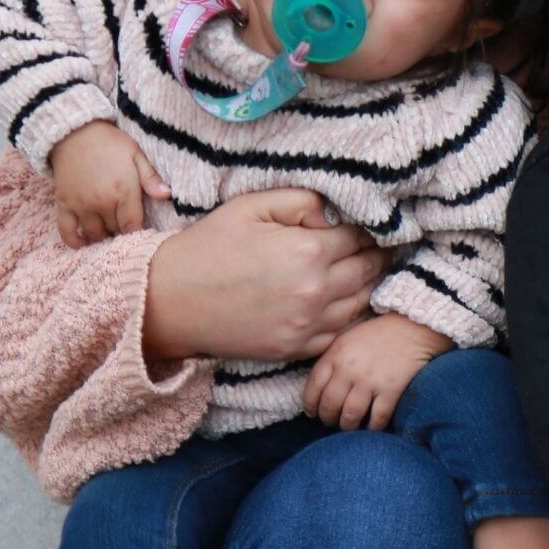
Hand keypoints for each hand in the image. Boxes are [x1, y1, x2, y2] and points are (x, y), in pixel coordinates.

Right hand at [49, 121, 169, 247]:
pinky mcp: (64, 204)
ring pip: (94, 234)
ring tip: (109, 234)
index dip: (137, 231)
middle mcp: (102, 202)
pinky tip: (83, 244)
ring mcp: (81, 205)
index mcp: (123, 190)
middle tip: (124, 229)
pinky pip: (67, 231)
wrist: (75, 133)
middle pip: (114, 231)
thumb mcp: (136, 154)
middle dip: (121, 233)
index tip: (140, 230)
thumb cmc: (110, 143)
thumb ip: (151, 177)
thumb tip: (167, 195)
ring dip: (102, 238)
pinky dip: (74, 241)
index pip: (133, 225)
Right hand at [143, 188, 389, 362]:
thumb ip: (300, 200)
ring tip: (367, 269)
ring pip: (361, 302)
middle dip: (376, 254)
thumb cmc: (208, 247)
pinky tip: (347, 300)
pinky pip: (340, 332)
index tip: (370, 223)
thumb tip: (333, 214)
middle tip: (379, 245)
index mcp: (307, 252)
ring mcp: (306, 325)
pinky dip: (350, 315)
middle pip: (368, 270)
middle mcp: (315, 291)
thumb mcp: (251, 206)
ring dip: (369, 284)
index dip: (367, 227)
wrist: (168, 302)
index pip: (360, 236)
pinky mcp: (294, 348)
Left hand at [303, 314, 450, 430]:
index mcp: (336, 354)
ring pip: (350, 416)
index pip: (313, 387)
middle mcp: (350, 370)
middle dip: (327, 418)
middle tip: (331, 421)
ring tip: (349, 425)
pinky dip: (372, 427)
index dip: (310, 405)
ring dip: (347, 426)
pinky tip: (371, 426)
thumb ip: (331, 359)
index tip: (313, 412)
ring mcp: (371, 381)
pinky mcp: (391, 390)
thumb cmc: (377, 333)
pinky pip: (377, 418)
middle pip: (329, 405)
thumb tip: (319, 387)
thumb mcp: (346, 338)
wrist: (412, 327)